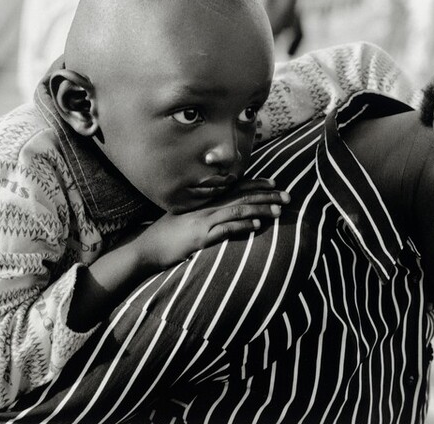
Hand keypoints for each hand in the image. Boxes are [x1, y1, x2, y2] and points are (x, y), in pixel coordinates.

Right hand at [133, 179, 289, 270]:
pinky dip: (242, 225)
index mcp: (205, 202)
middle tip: (288, 197)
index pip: (236, 188)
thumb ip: (205, 215)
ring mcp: (203, 221)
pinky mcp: (200, 237)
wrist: (146, 249)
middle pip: (242, 196)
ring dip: (260, 209)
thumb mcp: (187, 220)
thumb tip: (224, 215)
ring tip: (279, 211)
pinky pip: (225, 229)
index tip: (275, 183)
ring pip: (238, 210)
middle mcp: (206, 208)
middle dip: (267, 196)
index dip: (257, 184)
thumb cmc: (167, 236)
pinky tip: (256, 225)